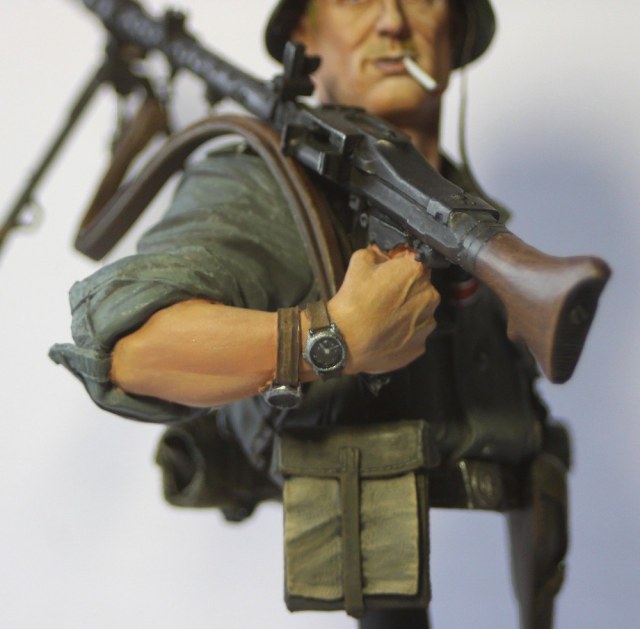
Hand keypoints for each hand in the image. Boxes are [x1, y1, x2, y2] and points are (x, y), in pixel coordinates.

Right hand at [327, 244, 438, 373]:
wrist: (346, 340)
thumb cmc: (353, 301)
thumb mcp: (358, 263)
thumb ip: (376, 252)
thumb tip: (381, 253)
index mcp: (416, 272)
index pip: (415, 260)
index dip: (401, 265)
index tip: (389, 272)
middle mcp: (429, 296)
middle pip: (421, 287)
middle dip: (406, 289)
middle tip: (384, 296)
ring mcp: (427, 323)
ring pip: (421, 312)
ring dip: (408, 311)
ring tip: (385, 317)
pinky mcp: (421, 345)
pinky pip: (416, 334)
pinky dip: (405, 333)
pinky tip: (387, 333)